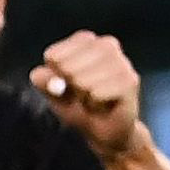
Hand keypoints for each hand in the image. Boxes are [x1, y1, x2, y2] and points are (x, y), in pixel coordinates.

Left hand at [32, 31, 146, 159]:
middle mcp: (106, 44)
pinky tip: (104, 105)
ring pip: (82, 82)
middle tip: (82, 94)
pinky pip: (96, 94)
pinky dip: (94, 105)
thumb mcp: (53, 92)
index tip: (65, 83)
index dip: (54, 77)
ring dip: (83, 98)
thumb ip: (43, 81)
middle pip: (67, 68)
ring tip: (93, 99)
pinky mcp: (130, 79)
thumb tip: (39, 75)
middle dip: (69, 88)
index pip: (53, 56)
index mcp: (85, 40)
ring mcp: (121, 60)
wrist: (105, 129)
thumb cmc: (77, 104)